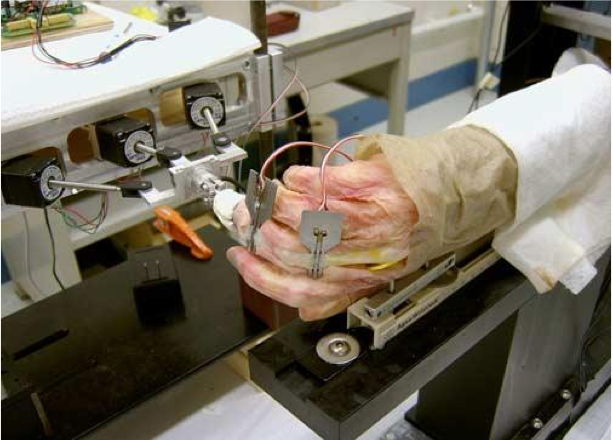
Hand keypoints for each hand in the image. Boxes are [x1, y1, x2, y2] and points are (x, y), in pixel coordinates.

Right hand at [227, 154, 419, 319]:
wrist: (457, 191)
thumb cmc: (421, 230)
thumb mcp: (384, 273)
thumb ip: (343, 291)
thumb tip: (304, 307)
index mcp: (365, 277)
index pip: (300, 289)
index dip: (260, 276)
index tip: (242, 258)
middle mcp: (366, 250)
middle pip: (292, 250)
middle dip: (258, 233)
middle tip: (246, 219)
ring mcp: (368, 213)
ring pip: (300, 214)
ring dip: (272, 204)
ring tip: (267, 197)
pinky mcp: (371, 180)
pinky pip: (319, 181)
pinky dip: (296, 179)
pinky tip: (293, 178)